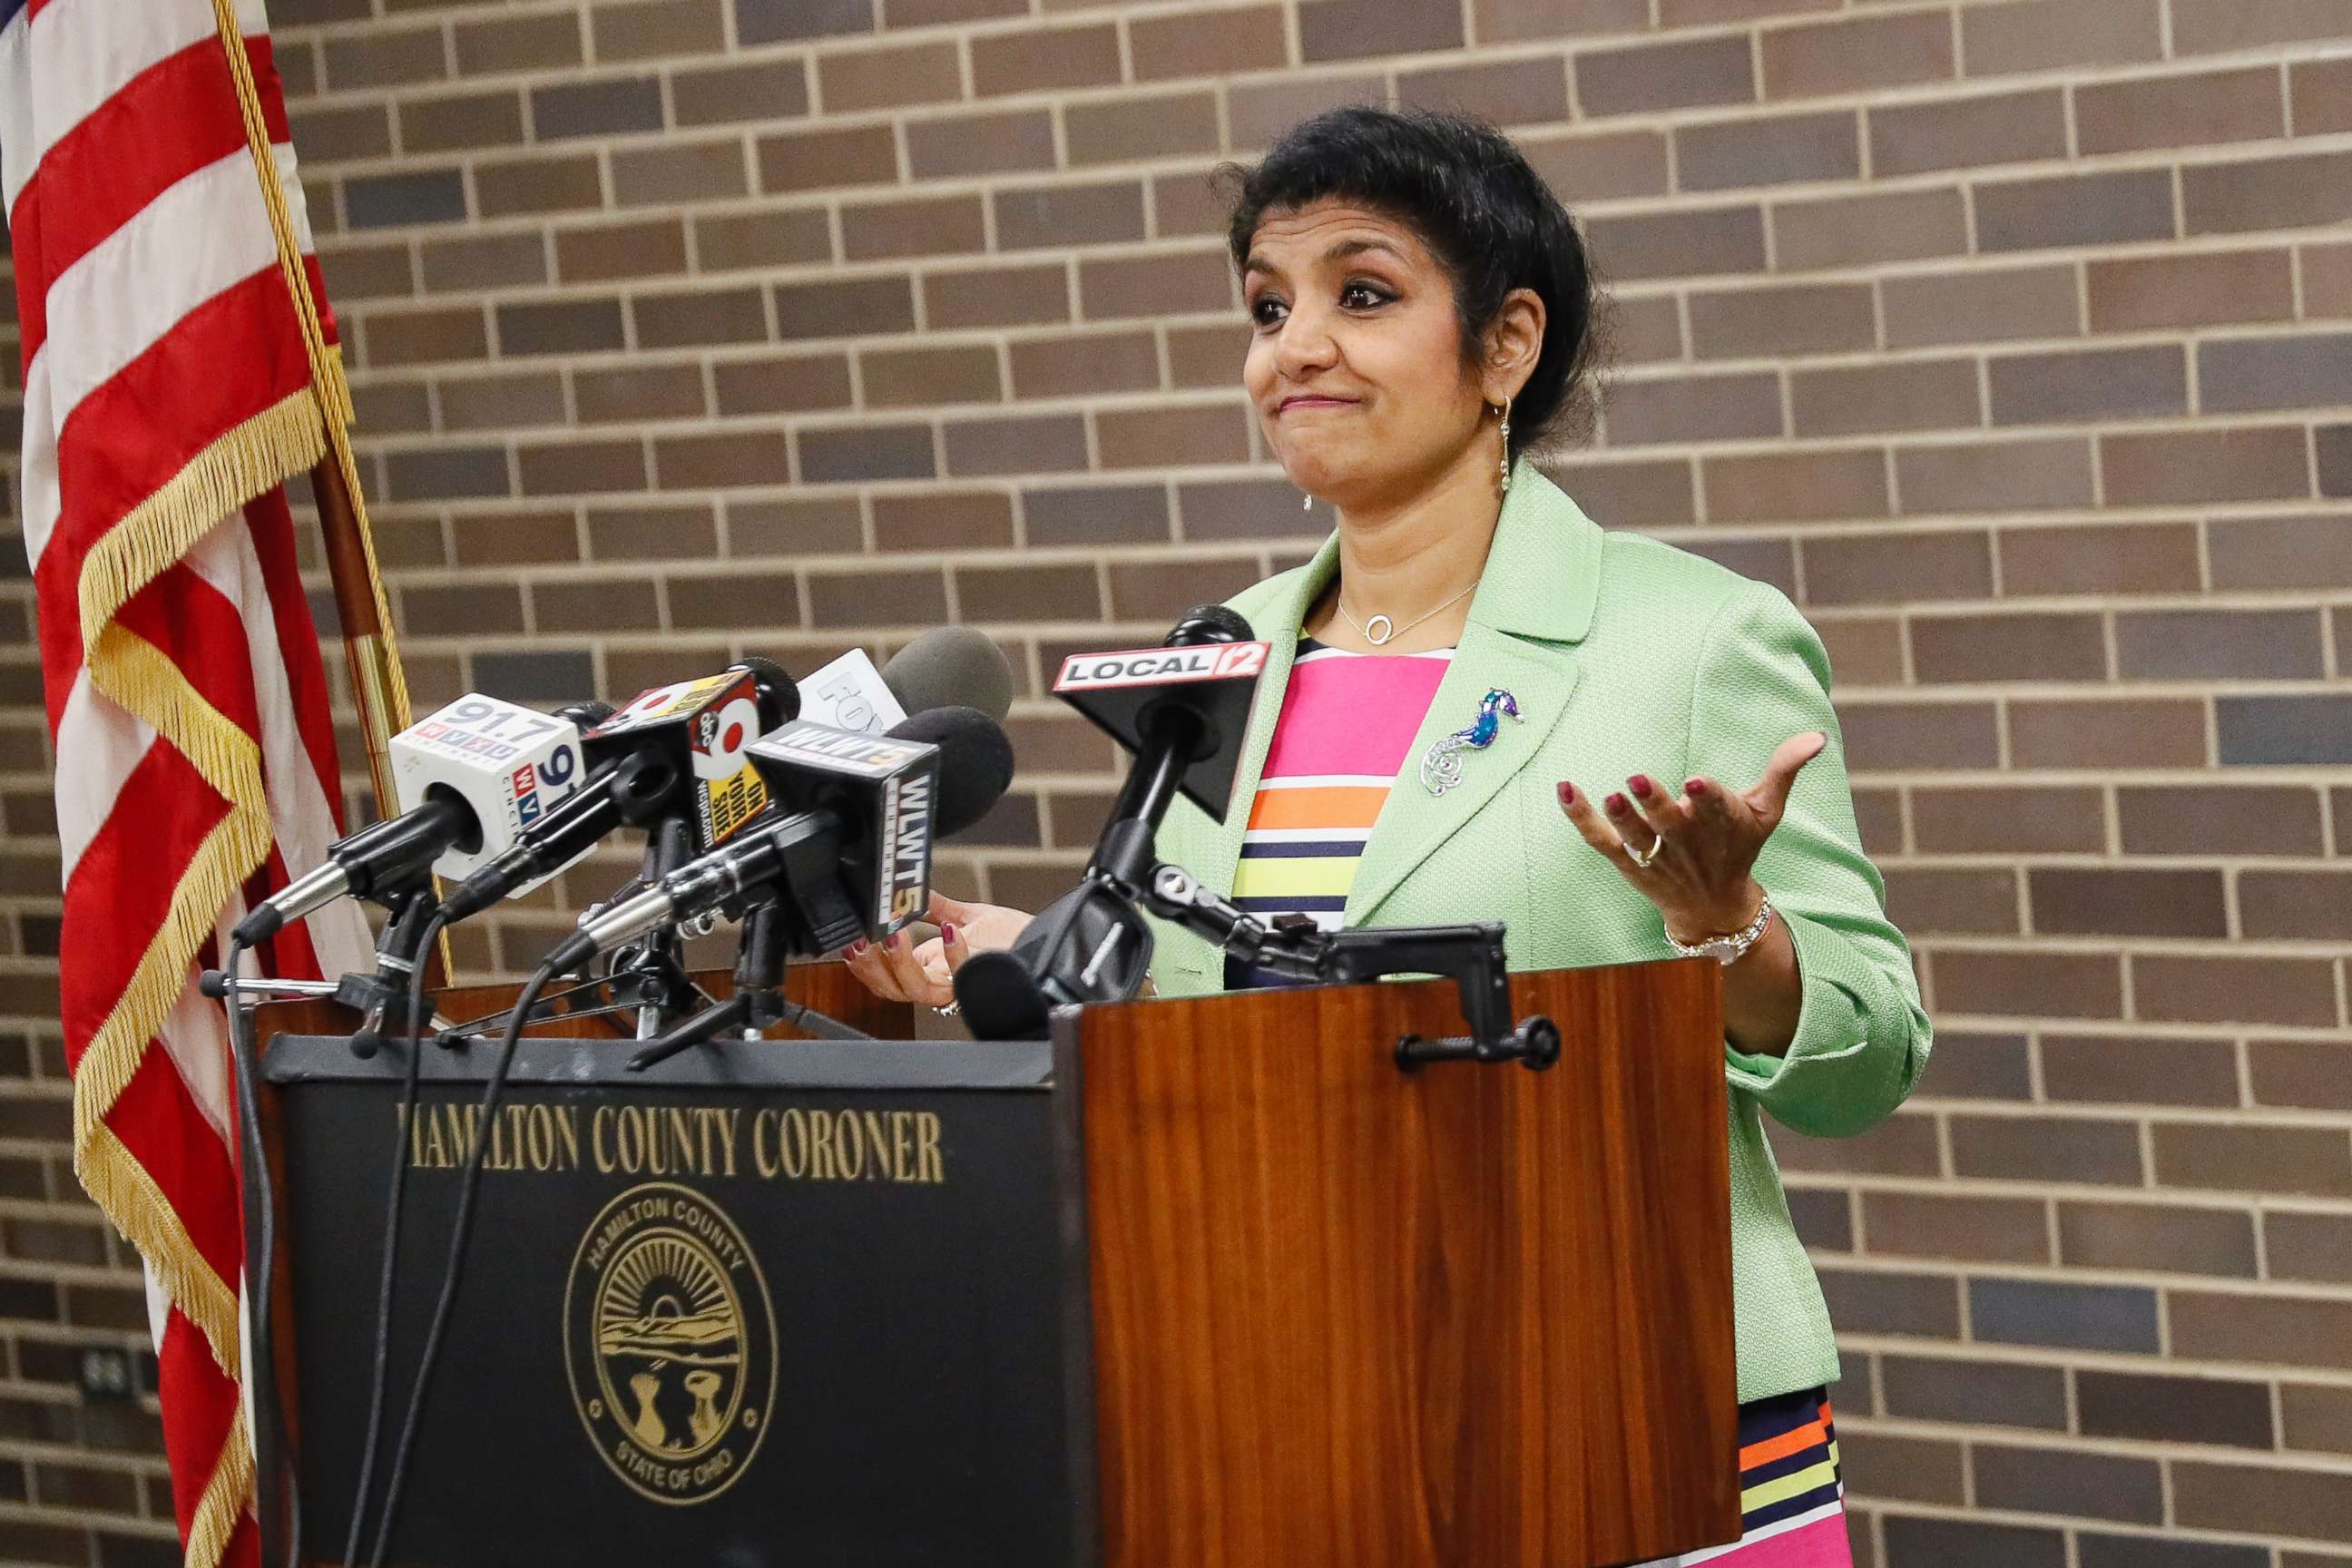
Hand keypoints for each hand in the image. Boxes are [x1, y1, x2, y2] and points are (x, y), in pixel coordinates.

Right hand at [840, 891, 1031, 1008]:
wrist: (1055, 948)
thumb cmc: (1020, 936)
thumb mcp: (971, 916)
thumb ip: (940, 909)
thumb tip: (913, 890)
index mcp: (932, 967)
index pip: (886, 975)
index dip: (864, 963)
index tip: (850, 941)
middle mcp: (943, 981)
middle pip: (893, 989)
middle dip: (871, 965)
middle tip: (862, 940)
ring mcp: (961, 985)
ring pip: (918, 990)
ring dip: (900, 962)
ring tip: (892, 935)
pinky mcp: (983, 982)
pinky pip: (959, 977)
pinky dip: (950, 955)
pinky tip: (949, 932)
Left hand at [1557, 730, 1826, 944]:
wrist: (1714, 907)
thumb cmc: (1738, 847)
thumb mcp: (1766, 810)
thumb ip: (1785, 770)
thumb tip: (1816, 734)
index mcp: (1722, 827)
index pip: (1717, 812)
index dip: (1708, 798)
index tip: (1698, 782)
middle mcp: (1687, 844)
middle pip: (1671, 826)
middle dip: (1656, 805)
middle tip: (1638, 780)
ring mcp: (1655, 856)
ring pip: (1636, 839)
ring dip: (1622, 818)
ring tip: (1610, 796)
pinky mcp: (1627, 863)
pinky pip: (1600, 841)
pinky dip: (1580, 819)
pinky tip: (1565, 790)